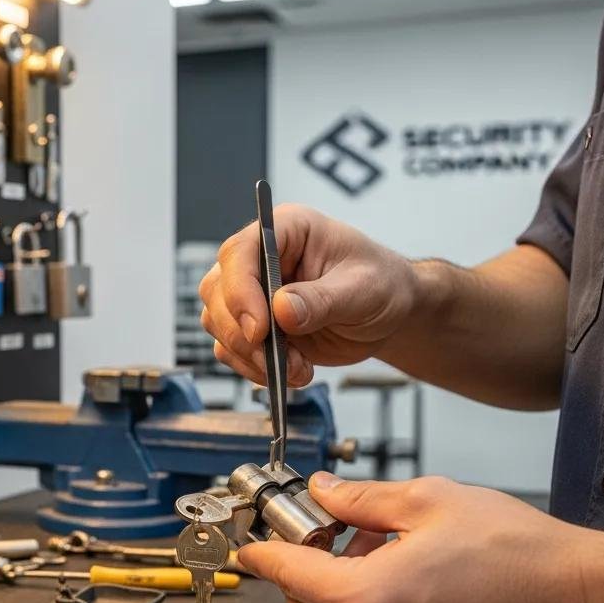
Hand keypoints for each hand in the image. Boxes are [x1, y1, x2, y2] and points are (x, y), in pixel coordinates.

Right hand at [199, 203, 419, 385]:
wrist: (387, 315)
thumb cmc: (381, 286)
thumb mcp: (364, 289)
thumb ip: (323, 299)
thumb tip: (281, 310)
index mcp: (286, 230)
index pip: (240, 252)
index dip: (240, 291)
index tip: (259, 329)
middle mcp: (260, 258)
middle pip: (217, 290)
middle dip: (243, 333)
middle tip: (278, 360)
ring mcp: (251, 293)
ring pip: (217, 322)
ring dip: (250, 355)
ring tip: (297, 368)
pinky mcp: (252, 325)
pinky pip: (230, 349)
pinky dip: (253, 368)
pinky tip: (291, 371)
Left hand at [235, 472, 596, 602]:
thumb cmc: (518, 555)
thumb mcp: (428, 502)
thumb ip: (361, 498)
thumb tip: (325, 492)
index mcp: (366, 601)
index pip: (286, 574)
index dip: (263, 551)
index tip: (250, 541)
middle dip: (304, 563)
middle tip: (330, 525)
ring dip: (336, 585)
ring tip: (376, 543)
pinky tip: (397, 572)